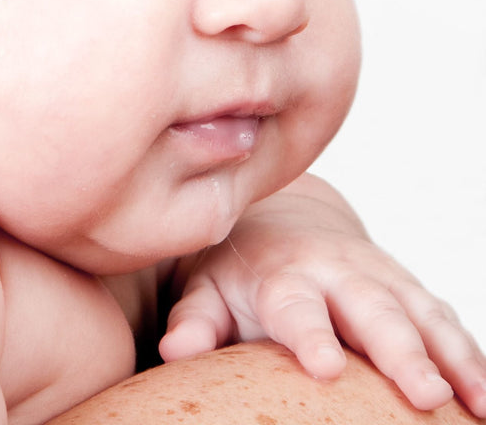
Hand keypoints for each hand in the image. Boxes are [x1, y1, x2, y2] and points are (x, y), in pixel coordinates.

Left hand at [159, 173, 485, 415]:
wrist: (281, 223)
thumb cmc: (237, 271)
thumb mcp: (205, 289)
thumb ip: (194, 320)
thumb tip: (173, 349)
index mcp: (283, 275)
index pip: (296, 307)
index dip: (311, 335)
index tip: (324, 369)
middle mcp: (339, 273)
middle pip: (374, 312)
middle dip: (401, 352)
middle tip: (424, 396)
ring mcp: (382, 280)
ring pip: (425, 316)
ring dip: (454, 358)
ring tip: (477, 404)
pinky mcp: (413, 294)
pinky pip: (448, 324)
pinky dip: (473, 357)